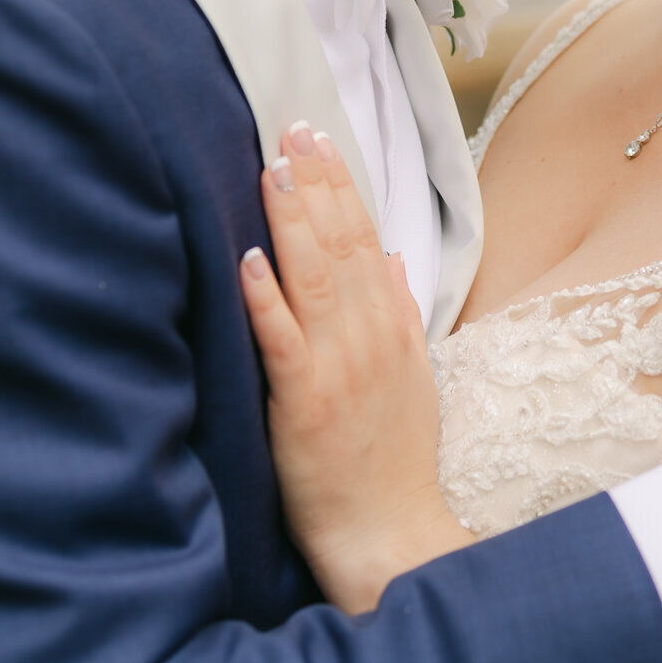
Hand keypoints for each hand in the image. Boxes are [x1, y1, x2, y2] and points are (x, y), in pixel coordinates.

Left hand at [239, 124, 470, 612]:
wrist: (391, 532)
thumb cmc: (393, 460)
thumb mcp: (412, 378)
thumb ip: (399, 313)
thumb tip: (388, 257)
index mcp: (392, 328)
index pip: (365, 239)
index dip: (341, 186)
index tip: (318, 140)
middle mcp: (370, 338)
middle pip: (341, 245)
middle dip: (317, 184)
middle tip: (292, 130)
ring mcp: (339, 368)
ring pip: (314, 279)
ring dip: (293, 221)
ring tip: (274, 171)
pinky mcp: (305, 403)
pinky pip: (283, 341)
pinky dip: (267, 299)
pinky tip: (249, 260)